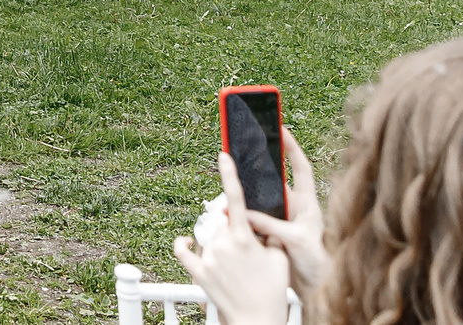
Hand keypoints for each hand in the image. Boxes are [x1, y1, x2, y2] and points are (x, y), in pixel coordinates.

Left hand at [174, 151, 292, 324]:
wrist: (257, 320)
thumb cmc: (271, 291)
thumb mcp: (279, 258)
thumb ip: (269, 234)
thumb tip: (260, 222)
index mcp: (245, 237)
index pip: (236, 198)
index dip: (229, 174)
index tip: (223, 155)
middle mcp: (223, 244)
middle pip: (222, 223)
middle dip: (232, 231)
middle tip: (247, 254)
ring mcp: (208, 258)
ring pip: (209, 237)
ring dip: (218, 244)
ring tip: (235, 268)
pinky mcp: (198, 272)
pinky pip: (182, 251)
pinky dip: (183, 245)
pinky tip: (187, 241)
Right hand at [238, 132, 327, 294]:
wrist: (316, 288)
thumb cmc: (317, 262)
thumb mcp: (296, 240)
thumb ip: (272, 225)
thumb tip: (247, 214)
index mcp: (307, 203)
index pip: (300, 168)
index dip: (292, 148)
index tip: (281, 129)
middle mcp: (294, 208)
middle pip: (274, 180)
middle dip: (259, 166)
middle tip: (244, 148)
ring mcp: (283, 219)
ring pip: (261, 199)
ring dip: (248, 192)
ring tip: (231, 180)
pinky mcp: (272, 232)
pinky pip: (255, 217)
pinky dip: (244, 213)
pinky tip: (231, 211)